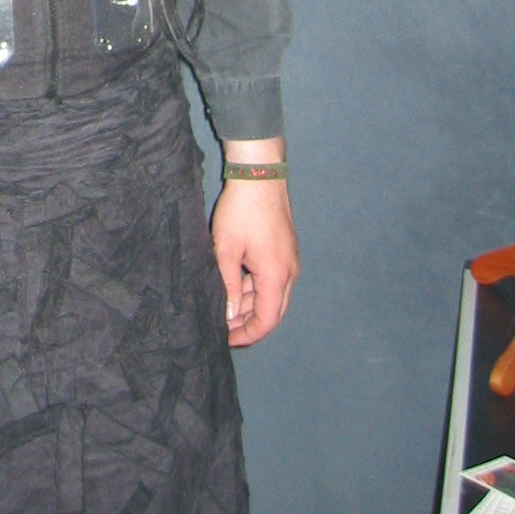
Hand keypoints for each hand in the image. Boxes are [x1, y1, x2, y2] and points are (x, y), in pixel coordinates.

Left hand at [211, 140, 298, 347]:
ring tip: (225, 308)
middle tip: (225, 329)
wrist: (259, 174)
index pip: (267, 321)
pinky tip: (236, 287)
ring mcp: (290, 261)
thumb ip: (228, 285)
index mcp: (277, 276)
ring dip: (251, 305)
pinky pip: (273, 279)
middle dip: (250, 324)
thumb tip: (229, 314)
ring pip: (272, 295)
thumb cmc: (240, 211)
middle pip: (273, 311)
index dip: (247, 334)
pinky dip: (256, 288)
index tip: (226, 339)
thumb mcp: (226, 250)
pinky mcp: (285, 250)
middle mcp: (290, 273)